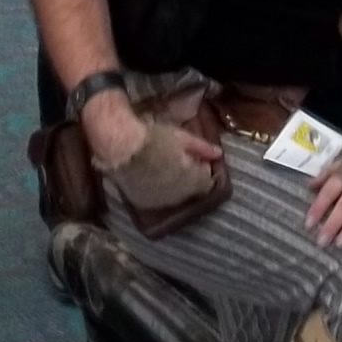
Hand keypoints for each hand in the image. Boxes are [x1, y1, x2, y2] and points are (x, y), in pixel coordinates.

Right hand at [100, 116, 222, 212]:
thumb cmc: (154, 138)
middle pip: (191, 191)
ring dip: (176, 186)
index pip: (207, 183)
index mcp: (191, 181)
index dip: (203, 171)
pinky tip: (153, 177)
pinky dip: (160, 191)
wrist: (121, 148)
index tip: (197, 160)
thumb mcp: (181, 137)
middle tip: (181, 162)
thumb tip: (219, 154)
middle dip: (191, 179)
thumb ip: (202, 148)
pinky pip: (158, 200)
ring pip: (175, 197)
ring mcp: (160, 202)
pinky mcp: (143, 203)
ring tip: (166, 169)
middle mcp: (178, 197)